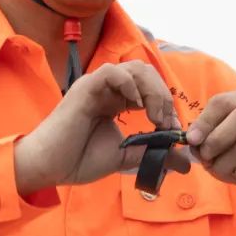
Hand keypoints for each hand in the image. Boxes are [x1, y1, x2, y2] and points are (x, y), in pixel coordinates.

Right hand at [14, 62, 188, 192]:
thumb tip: (186, 163)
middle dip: (163, 95)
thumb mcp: (127, 157)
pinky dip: (129, 84)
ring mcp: (97, 86)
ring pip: (134, 69)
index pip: (150, 89)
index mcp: (117, 101)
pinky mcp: (86, 88)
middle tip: (166, 121)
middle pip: (146, 74)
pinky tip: (135, 103)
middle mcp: (108, 90)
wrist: (50, 166)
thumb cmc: (79, 160)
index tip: (173, 130)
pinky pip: (111, 72)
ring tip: (154, 113)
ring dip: (152, 89)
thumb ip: (154, 154)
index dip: (166, 105)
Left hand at [186, 91, 235, 185]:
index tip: (192, 140)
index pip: (223, 103)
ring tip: (217, 168)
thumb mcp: (213, 129)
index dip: (205, 122)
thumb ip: (202, 131)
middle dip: (218, 141)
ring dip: (224, 164)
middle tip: (206, 156)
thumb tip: (193, 138)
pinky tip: (235, 172)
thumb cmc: (229, 139)